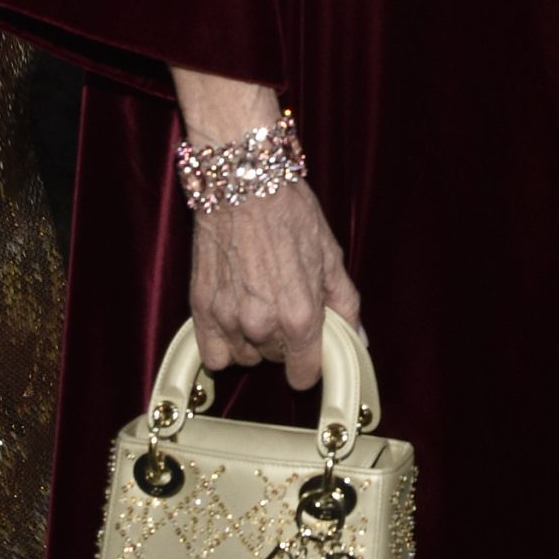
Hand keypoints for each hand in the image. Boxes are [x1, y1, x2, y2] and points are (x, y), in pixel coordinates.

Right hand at [189, 179, 362, 389]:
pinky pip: (213, 354)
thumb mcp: (330, 255)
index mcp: (300, 315)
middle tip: (284, 303)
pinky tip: (233, 318)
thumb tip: (359, 339)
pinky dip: (223, 344)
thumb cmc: (289, 212)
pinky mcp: (200, 309)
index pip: (304, 375)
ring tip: (258, 302)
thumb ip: (345, 304)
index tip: (310, 351)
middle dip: (284, 341)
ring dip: (253, 340)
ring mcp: (228, 319)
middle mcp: (262, 324)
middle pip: (275, 361)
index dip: (310, 364)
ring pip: (245, 356)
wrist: (244, 183)